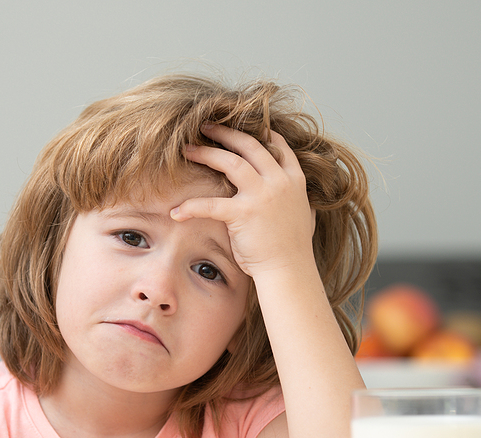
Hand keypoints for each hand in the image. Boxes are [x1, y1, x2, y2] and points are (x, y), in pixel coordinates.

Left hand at [172, 123, 315, 276]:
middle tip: (206, 127)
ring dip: (206, 153)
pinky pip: (210, 204)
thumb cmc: (294, 249)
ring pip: (230, 162)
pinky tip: (176, 211)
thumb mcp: (304, 216)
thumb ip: (299, 202)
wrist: (289, 269)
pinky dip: (190, 207)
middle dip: (225, 133)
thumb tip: (302, 202)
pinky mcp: (243, 213)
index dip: (259, 133)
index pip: (278, 146)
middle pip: (249, 146)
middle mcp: (279, 181)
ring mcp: (262, 195)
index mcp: (294, 180)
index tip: (242, 124)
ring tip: (187, 149)